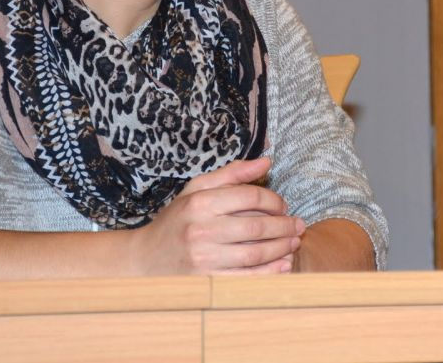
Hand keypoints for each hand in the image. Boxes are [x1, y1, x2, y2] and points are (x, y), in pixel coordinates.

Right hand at [131, 157, 305, 274]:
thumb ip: (232, 174)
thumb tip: (266, 161)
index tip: (283, 205)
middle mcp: (201, 229)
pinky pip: (247, 277)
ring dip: (282, 247)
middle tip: (299, 225)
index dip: (273, 200)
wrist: (144, 260)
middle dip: (285, 225)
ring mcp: (203, 258)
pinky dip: (270, 272)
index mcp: (200, 202)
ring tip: (294, 242)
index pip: (249, 196)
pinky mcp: (206, 281)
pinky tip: (283, 264)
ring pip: (256, 253)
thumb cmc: (176, 221)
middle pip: (257, 226)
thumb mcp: (197, 190)